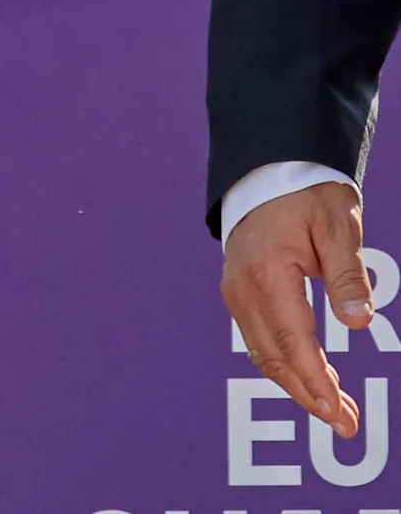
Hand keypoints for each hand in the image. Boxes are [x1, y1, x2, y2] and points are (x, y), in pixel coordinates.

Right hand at [227, 178, 372, 436]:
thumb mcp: (339, 226)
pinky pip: (259, 340)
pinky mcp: (238, 292)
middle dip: (310, 396)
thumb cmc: (307, 195)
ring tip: (335, 410)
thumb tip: (359, 321)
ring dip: (297, 386)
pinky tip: (309, 378)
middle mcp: (242, 287)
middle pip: (275, 357)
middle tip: (346, 424)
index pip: (294, 342)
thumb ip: (347, 274)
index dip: (317, 382)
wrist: (268, 171)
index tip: (339, 412)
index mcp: (266, 271)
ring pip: (264, 354)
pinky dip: (284, 365)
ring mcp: (235, 291)